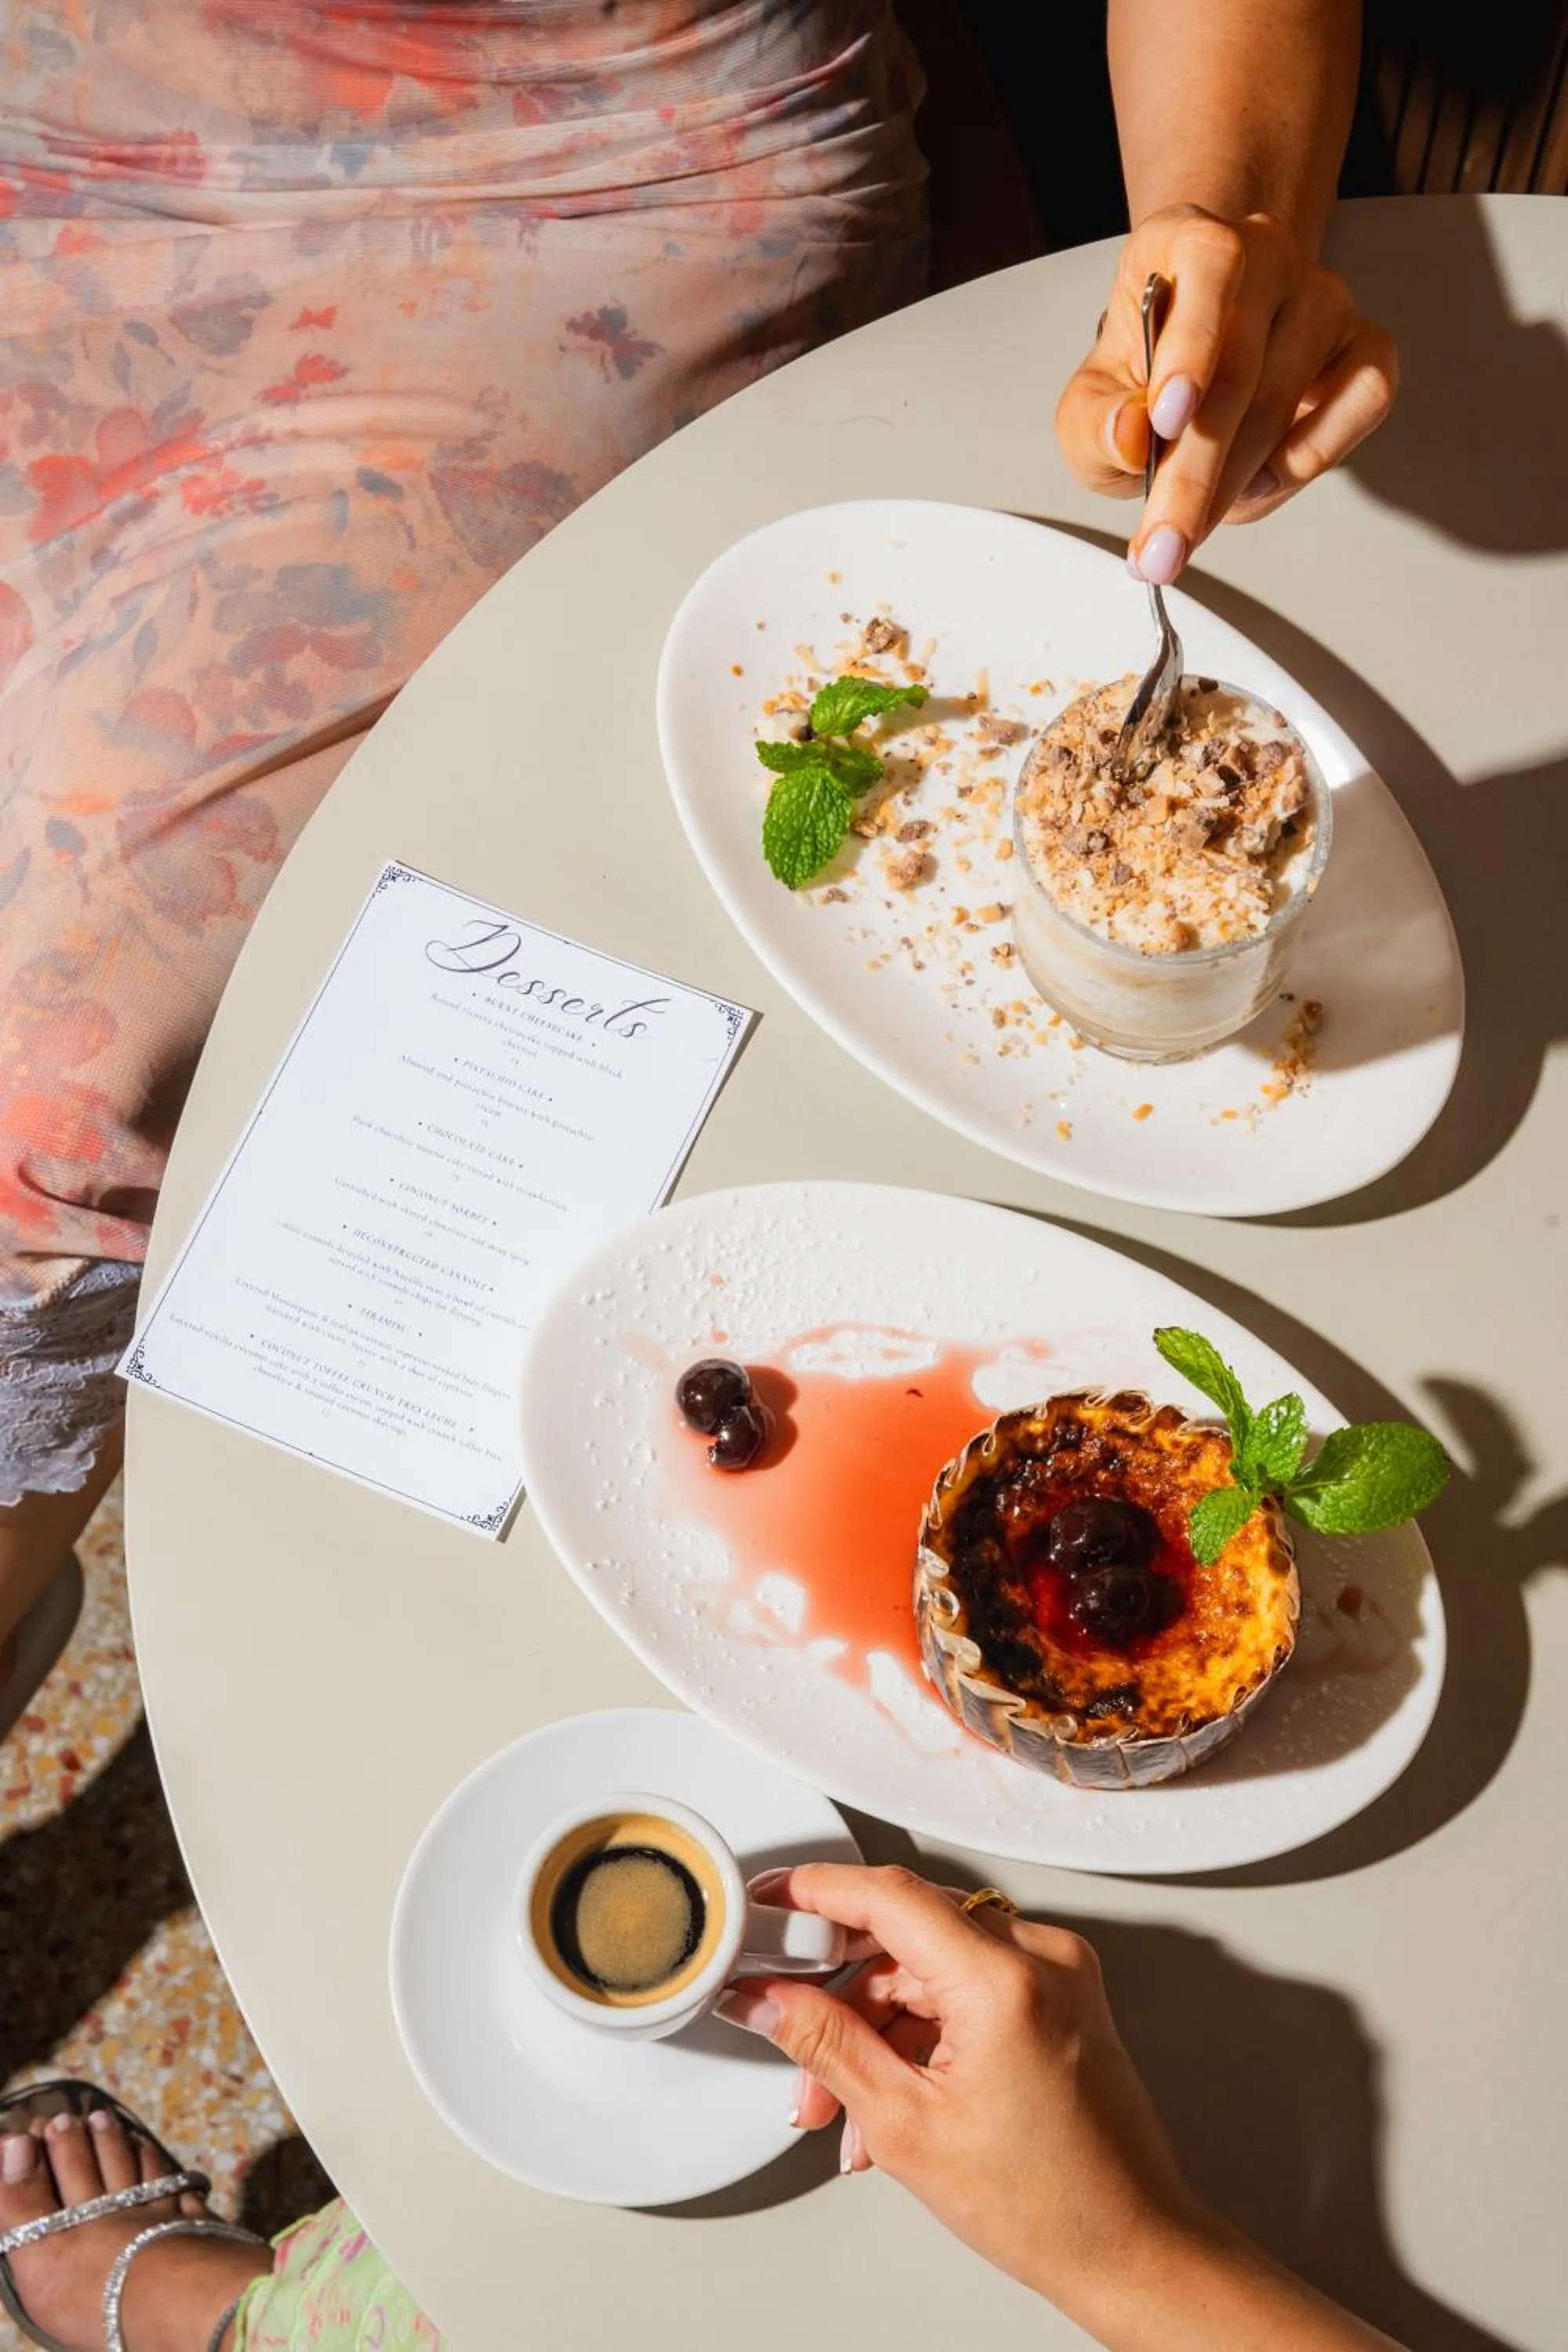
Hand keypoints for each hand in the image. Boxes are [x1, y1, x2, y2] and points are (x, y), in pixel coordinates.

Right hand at [716, 1864, 1198, 2322]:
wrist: (1129, 2247)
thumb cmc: (1048, 2207)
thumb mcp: (905, 2127)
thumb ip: (826, 2045)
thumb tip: (771, 1999)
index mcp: (1005, 1982)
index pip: (888, 1896)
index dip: (813, 1892)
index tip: (768, 1902)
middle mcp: (1042, 1959)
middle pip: (905, 1933)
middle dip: (841, 1995)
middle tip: (792, 2035)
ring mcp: (1058, 1973)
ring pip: (931, 1964)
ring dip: (878, 2026)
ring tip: (847, 2107)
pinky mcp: (1062, 1993)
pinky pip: (967, 1983)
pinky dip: (922, 2030)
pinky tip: (893, 2092)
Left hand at [1055, 206, 1397, 582]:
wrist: (1196, 382)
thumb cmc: (1145, 385)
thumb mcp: (1089, 412)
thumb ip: (1096, 424)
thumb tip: (1131, 435)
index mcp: (1186, 242)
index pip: (1209, 263)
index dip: (1191, 343)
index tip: (1167, 418)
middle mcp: (1264, 256)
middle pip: (1241, 363)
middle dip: (1195, 474)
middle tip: (1164, 544)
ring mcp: (1323, 299)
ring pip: (1287, 400)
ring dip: (1236, 484)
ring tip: (1192, 526)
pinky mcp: (1367, 347)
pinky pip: (1361, 403)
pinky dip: (1308, 459)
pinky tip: (1263, 477)